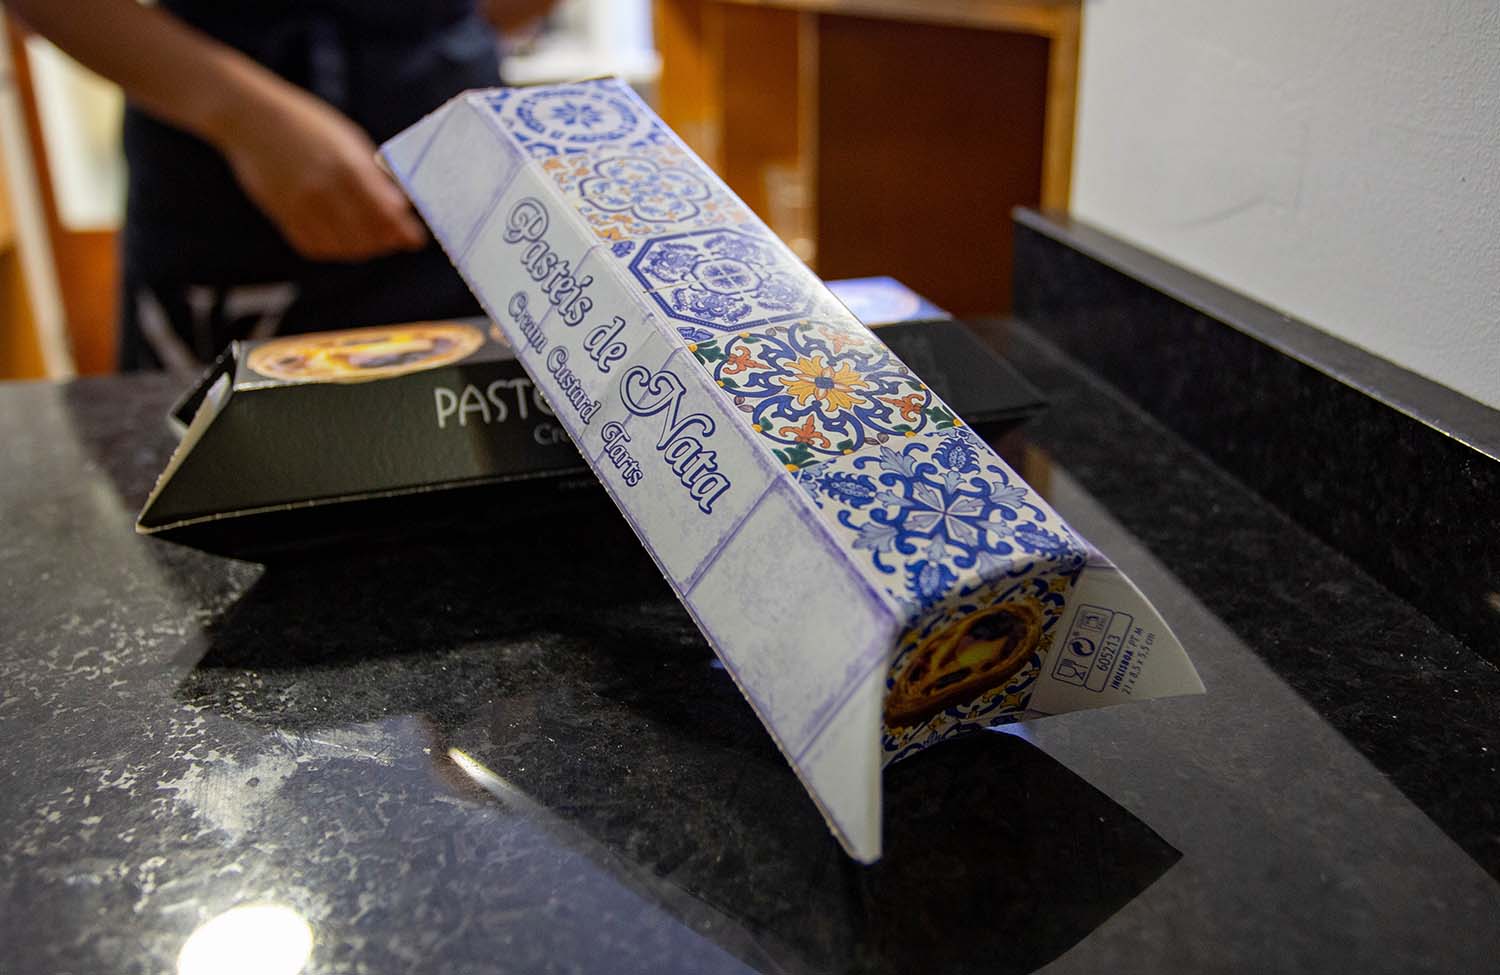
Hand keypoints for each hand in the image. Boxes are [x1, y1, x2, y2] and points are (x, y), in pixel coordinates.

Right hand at [214, 81, 426, 262]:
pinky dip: (334, 249)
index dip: (404, 232)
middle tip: (396, 240)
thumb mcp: (348, 140)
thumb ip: (373, 175)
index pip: (386, 214)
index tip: (416, 239)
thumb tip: (400, 207)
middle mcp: (325, 190)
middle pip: (367, 236)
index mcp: (347, 166)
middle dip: (386, 243)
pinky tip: (342, 240)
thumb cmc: (306, 124)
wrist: (250, 118)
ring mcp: (301, 205)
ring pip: (343, 247)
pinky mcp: (283, 215)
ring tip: (372, 241)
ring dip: (362, 250)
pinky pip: (315, 246)